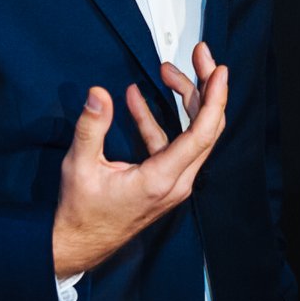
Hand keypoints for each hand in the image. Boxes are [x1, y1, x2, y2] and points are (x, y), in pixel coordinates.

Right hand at [50, 48, 227, 279]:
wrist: (79, 244)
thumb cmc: (81, 213)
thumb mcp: (80, 166)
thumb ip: (91, 128)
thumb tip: (98, 94)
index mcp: (161, 180)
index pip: (201, 134)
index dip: (214, 99)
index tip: (220, 71)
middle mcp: (176, 182)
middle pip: (206, 128)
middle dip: (205, 88)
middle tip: (198, 57)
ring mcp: (173, 183)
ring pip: (193, 134)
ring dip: (183, 101)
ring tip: (166, 71)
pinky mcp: (164, 181)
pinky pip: (172, 144)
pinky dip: (159, 120)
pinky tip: (137, 100)